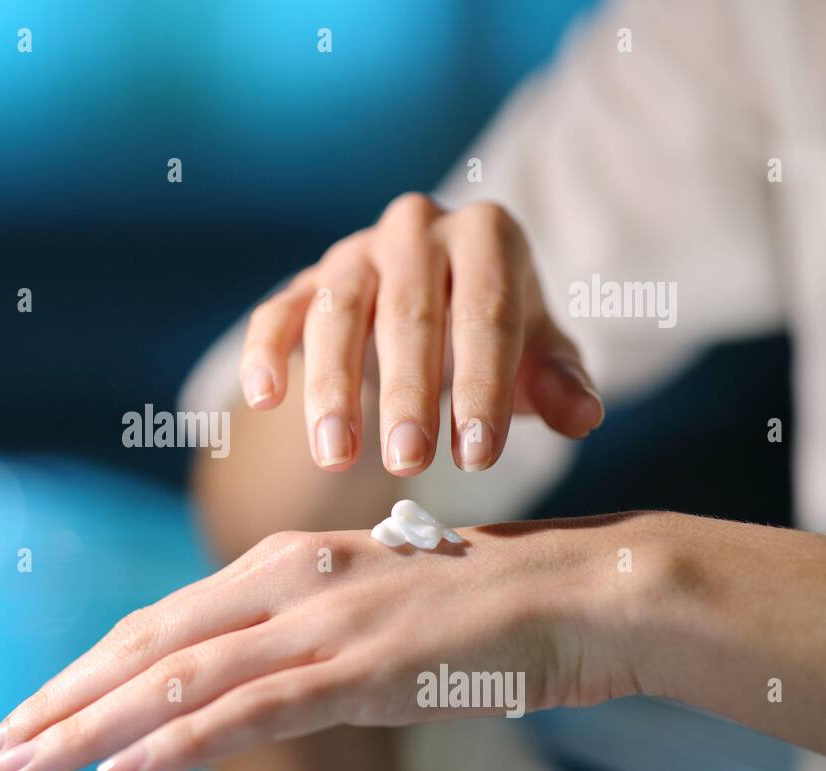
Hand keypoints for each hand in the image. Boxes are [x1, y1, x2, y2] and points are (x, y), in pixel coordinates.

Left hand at [0, 514, 653, 770]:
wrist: (574, 592)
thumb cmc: (470, 608)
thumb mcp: (359, 613)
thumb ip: (288, 643)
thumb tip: (224, 690)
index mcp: (275, 566)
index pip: (152, 626)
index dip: (77, 671)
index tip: (22, 713)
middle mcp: (281, 582)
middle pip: (143, 647)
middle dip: (57, 701)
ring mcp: (320, 621)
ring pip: (179, 678)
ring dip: (89, 723)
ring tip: (20, 761)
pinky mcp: (363, 664)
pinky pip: (255, 706)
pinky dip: (182, 737)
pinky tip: (125, 764)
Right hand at [238, 194, 602, 473]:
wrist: (427, 310)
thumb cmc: (490, 338)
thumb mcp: (536, 356)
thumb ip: (559, 382)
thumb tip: (582, 417)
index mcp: (486, 236)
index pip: (487, 313)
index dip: (483, 387)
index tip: (477, 457)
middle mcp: (417, 230)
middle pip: (409, 313)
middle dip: (408, 393)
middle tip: (409, 462)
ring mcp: (353, 254)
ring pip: (337, 314)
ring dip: (333, 387)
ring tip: (337, 456)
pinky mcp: (304, 284)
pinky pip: (277, 313)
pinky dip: (267, 353)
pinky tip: (266, 400)